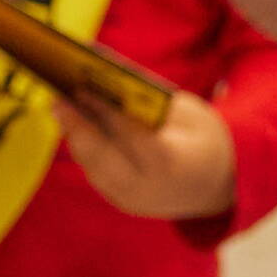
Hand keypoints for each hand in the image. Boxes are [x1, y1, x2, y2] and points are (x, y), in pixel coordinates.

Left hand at [52, 89, 236, 220]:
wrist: (218, 188)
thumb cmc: (203, 140)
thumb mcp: (189, 113)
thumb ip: (150, 99)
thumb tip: (105, 75)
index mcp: (171, 163)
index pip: (131, 136)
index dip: (105, 111)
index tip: (83, 87)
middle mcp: (147, 188)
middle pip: (100, 157)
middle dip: (76, 125)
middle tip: (58, 97)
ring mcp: (132, 200)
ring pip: (92, 166)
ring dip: (74, 134)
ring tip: (60, 104)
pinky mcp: (120, 201)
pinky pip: (96, 172)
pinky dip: (84, 147)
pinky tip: (73, 123)